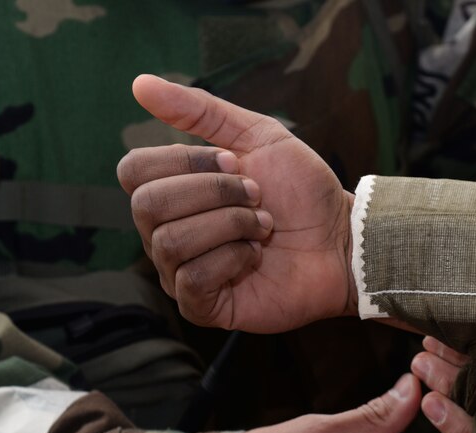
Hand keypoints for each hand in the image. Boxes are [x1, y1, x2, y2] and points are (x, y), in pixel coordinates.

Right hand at [117, 74, 354, 332]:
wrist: (341, 239)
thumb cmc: (302, 191)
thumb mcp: (257, 135)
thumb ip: (199, 111)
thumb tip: (139, 84)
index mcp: (174, 191)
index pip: (134, 170)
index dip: (187, 163)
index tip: (237, 163)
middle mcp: (167, 232)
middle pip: (147, 206)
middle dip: (214, 193)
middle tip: (257, 196)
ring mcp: (181, 272)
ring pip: (170, 242)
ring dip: (230, 225)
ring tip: (264, 226)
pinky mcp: (203, 307)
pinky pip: (191, 280)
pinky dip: (231, 260)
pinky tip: (255, 257)